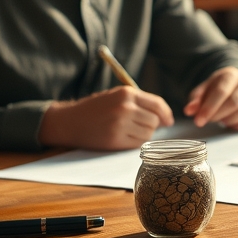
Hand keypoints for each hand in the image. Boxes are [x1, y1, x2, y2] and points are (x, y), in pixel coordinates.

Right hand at [39, 85, 174, 149]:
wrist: (69, 121)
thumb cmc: (95, 108)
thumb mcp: (116, 96)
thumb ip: (139, 102)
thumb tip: (164, 117)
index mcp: (127, 93)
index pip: (157, 104)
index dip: (166, 113)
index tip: (168, 121)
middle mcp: (125, 107)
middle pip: (154, 120)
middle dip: (152, 125)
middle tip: (139, 125)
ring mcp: (120, 124)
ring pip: (148, 133)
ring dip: (143, 134)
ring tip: (128, 130)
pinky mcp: (115, 139)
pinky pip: (138, 143)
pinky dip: (135, 142)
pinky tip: (123, 137)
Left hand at [183, 67, 237, 130]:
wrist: (237, 88)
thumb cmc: (218, 90)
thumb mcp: (205, 90)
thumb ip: (196, 99)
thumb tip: (189, 110)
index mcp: (232, 74)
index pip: (221, 91)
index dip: (209, 108)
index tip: (198, 121)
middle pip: (234, 102)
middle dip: (218, 115)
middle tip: (208, 121)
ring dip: (229, 120)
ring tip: (221, 119)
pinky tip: (232, 123)